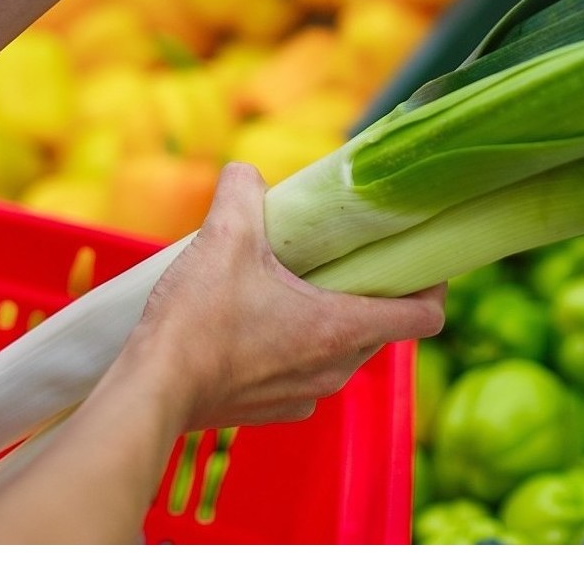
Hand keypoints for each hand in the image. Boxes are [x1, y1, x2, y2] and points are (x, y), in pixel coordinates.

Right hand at [126, 163, 444, 430]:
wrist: (151, 390)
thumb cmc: (198, 319)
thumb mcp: (224, 236)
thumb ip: (243, 192)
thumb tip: (245, 171)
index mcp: (341, 329)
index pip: (424, 317)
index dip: (432, 285)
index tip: (421, 260)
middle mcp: (333, 371)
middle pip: (380, 329)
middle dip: (370, 293)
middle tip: (345, 257)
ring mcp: (303, 397)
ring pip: (340, 353)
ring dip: (329, 321)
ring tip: (294, 286)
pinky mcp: (271, 411)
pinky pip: (302, 375)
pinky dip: (294, 350)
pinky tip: (259, 324)